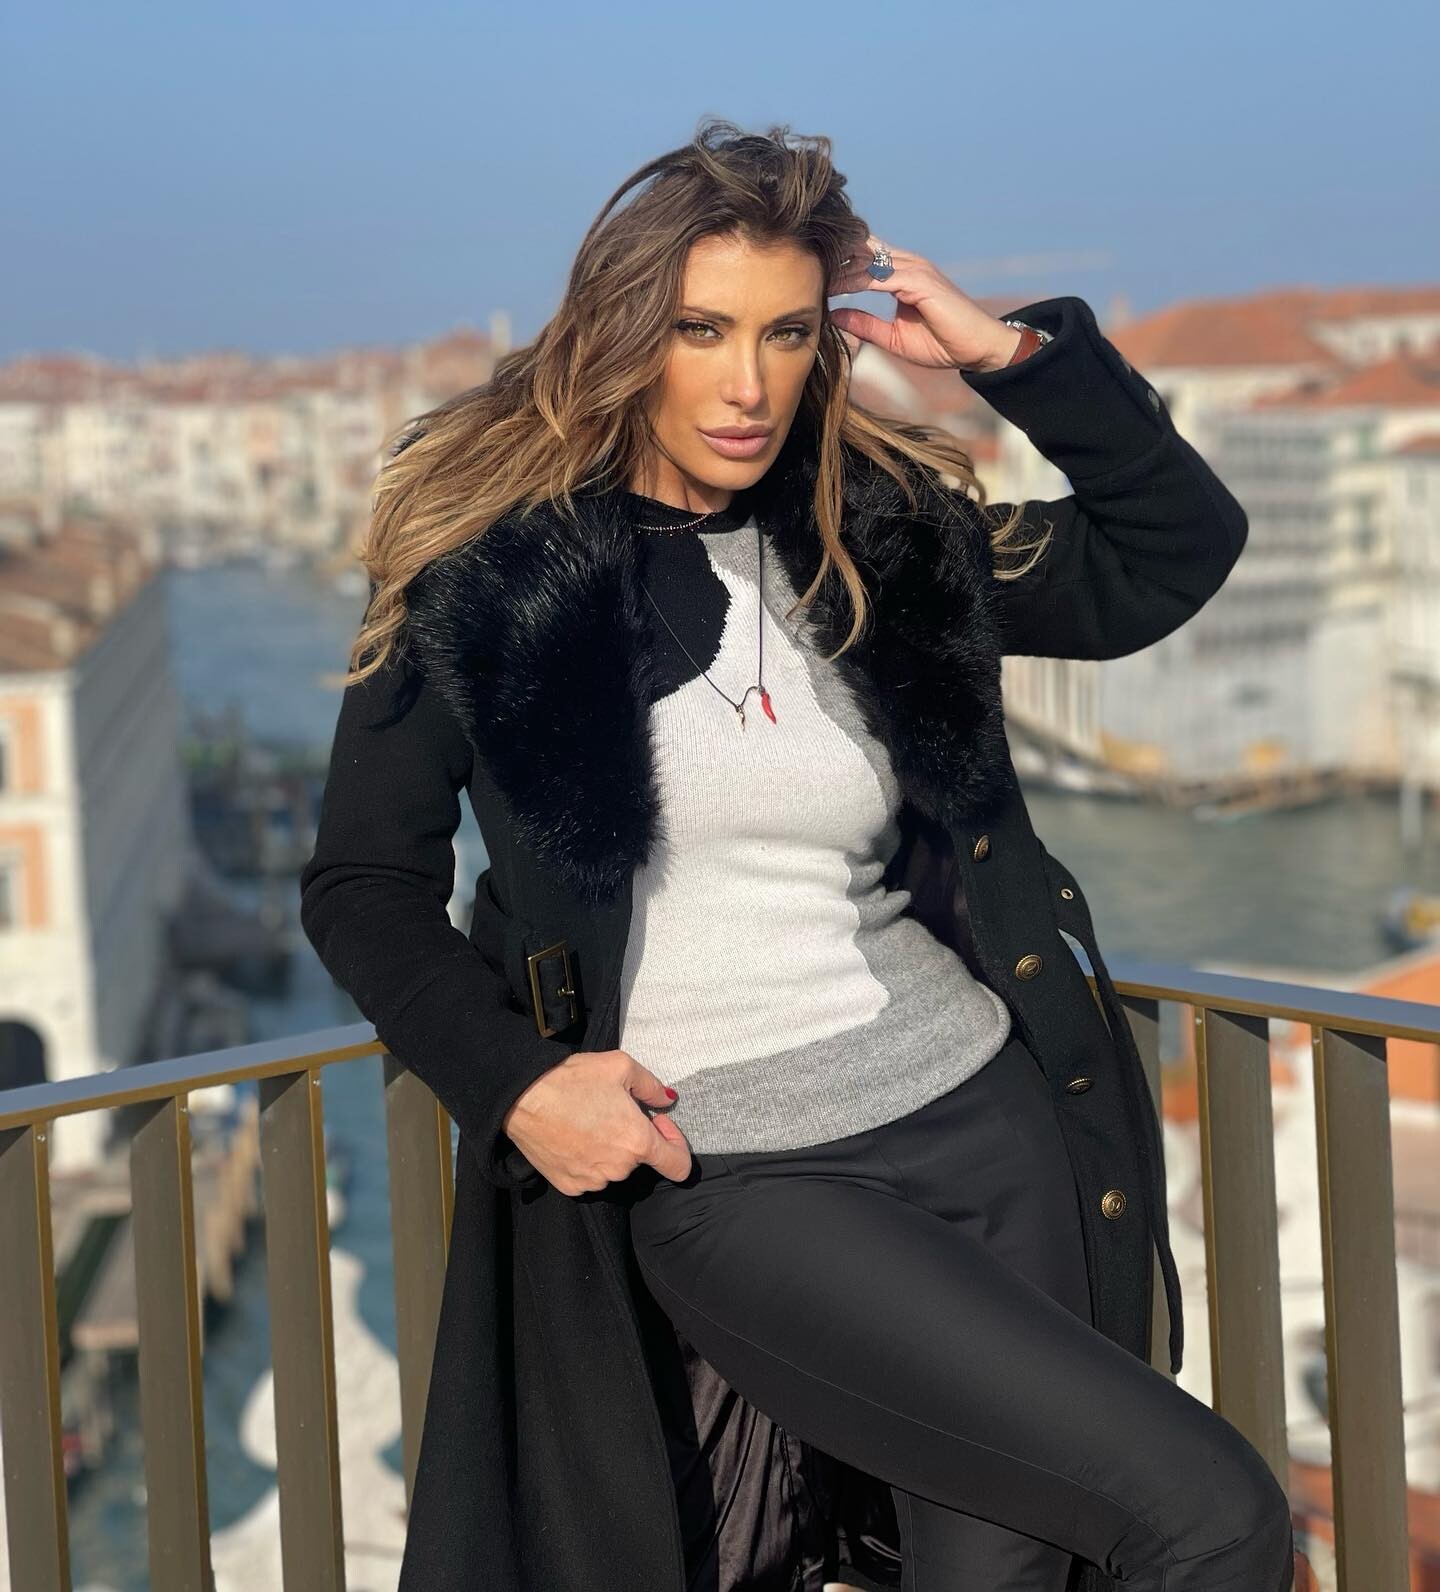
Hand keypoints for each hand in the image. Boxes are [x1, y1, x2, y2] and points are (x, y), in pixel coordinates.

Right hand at [502, 1049, 691, 1194]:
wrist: (523, 1098)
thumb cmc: (573, 1079)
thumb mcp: (621, 1066)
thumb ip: (652, 1087)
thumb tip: (668, 1100)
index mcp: (637, 1142)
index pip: (678, 1166)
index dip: (676, 1144)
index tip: (659, 1124)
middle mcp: (619, 1168)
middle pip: (640, 1159)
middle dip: (634, 1137)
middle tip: (612, 1111)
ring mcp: (593, 1181)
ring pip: (614, 1168)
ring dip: (610, 1150)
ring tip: (589, 1122)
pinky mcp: (570, 1187)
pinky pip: (590, 1176)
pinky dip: (587, 1160)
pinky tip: (573, 1137)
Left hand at [829, 234, 1021, 373]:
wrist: (976, 349)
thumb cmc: (941, 344)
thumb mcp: (892, 337)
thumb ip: (865, 324)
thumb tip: (835, 315)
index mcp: (902, 274)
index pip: (864, 261)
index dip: (837, 267)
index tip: (810, 277)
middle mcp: (908, 265)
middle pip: (862, 252)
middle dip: (834, 260)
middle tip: (804, 268)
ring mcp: (915, 270)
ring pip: (868, 260)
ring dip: (840, 267)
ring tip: (813, 275)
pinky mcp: (921, 281)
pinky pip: (881, 276)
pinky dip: (857, 280)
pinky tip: (836, 286)